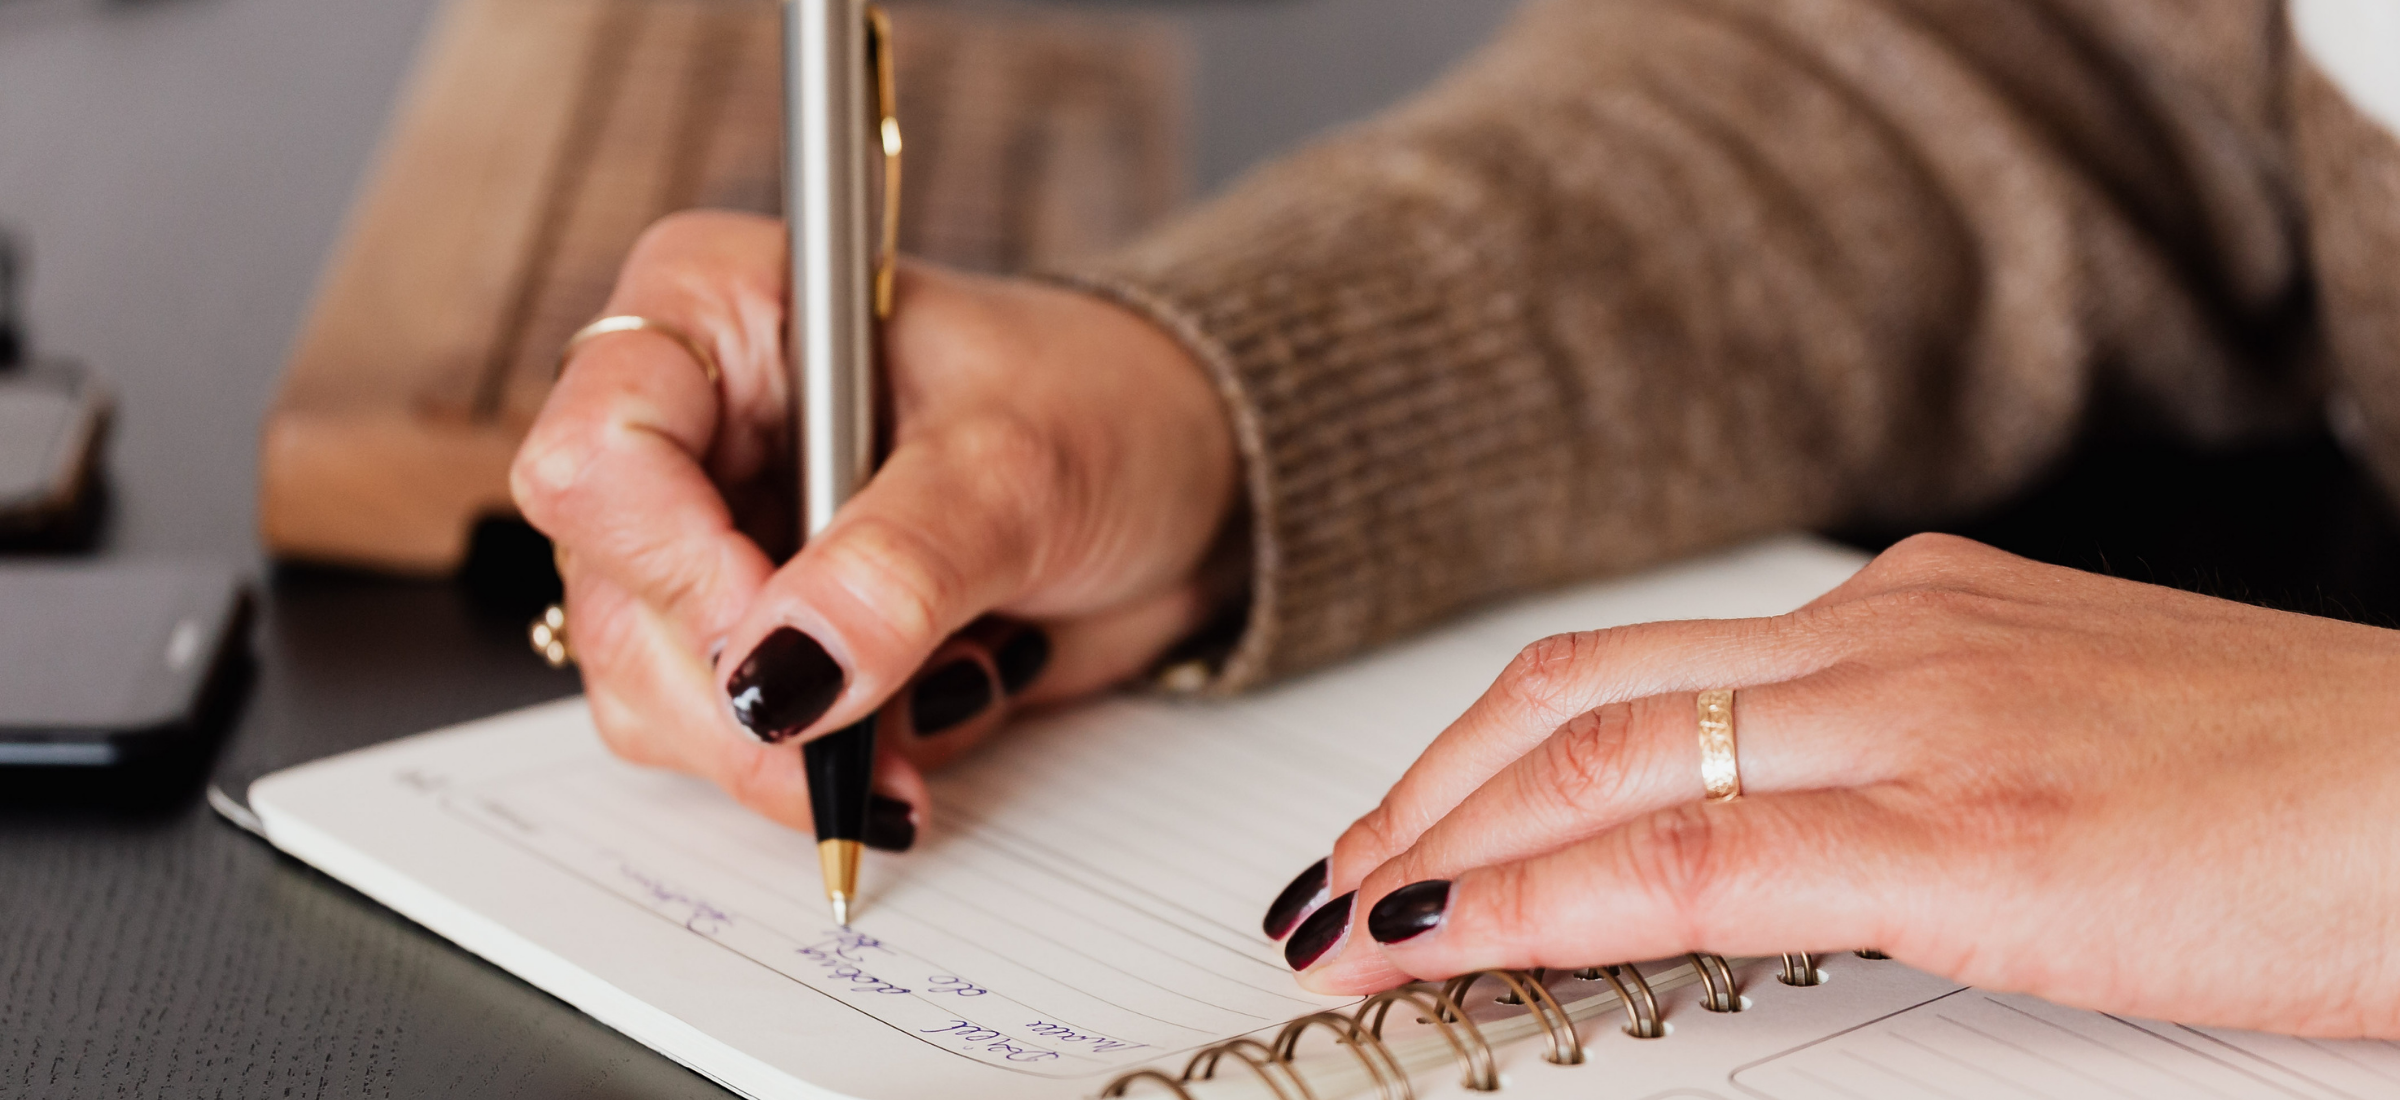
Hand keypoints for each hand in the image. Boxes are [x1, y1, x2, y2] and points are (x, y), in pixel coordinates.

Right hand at [511, 211, 1238, 841]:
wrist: (1191, 481)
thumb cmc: (1108, 408)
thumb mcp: (1018, 468)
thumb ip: (899, 568)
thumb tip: (784, 678)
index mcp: (716, 311)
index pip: (598, 452)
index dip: (676, 570)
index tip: (790, 650)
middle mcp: (689, 424)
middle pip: (616, 600)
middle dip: (744, 700)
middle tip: (863, 741)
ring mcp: (714, 537)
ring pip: (653, 693)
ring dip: (791, 749)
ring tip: (934, 709)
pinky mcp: (762, 635)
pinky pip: (731, 742)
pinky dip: (831, 763)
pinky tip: (930, 713)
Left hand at [1268, 534, 2399, 1037]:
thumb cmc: (2305, 790)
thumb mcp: (2070, 750)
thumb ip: (1921, 772)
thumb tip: (1797, 842)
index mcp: (1913, 619)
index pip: (1636, 671)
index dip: (1487, 750)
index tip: (1408, 825)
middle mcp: (1890, 644)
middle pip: (1576, 695)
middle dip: (1427, 789)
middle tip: (1333, 874)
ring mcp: (1917, 725)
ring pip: (1601, 762)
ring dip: (1444, 841)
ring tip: (1350, 915)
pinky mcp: (1966, 835)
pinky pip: (1693, 855)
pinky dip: (1542, 894)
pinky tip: (1453, 935)